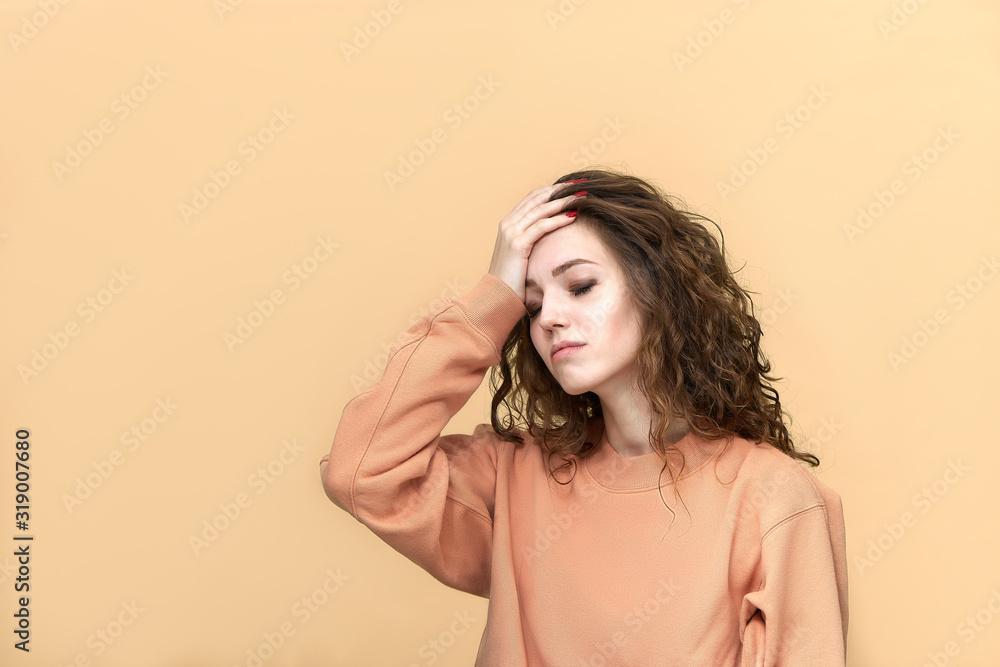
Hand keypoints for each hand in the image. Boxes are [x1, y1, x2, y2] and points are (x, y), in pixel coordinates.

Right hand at [487, 181, 584, 303]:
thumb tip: (552, 237)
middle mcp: (508, 224)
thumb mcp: (522, 256)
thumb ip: (532, 242)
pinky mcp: (517, 244)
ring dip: (563, 201)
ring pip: (540, 209)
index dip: (553, 190)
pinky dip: (557, 220)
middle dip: (561, 190)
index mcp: (508, 224)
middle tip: (581, 185)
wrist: (496, 297)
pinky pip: (541, 227)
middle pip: (537, 198)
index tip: (573, 187)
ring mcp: (510, 233)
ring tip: (581, 197)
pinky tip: (572, 216)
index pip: (533, 198)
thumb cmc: (512, 281)